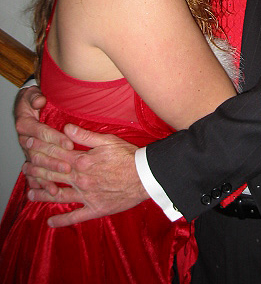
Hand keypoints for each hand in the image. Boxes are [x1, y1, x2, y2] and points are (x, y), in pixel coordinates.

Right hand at [14, 86, 73, 193]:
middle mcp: (24, 139)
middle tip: (69, 165)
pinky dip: (40, 183)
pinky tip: (50, 191)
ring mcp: (26, 150)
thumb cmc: (33, 99)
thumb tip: (39, 100)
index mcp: (25, 124)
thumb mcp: (32, 94)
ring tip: (62, 179)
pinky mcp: (30, 158)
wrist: (26, 105)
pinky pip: (33, 173)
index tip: (69, 144)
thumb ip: (35, 96)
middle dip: (54, 159)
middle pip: (39, 151)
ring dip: (48, 173)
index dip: (55, 138)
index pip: (41, 132)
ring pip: (36, 164)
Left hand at [25, 124, 148, 226]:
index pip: (56, 154)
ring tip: (30, 193)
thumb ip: (85, 135)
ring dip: (42, 194)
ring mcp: (86, 195)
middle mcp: (80, 179)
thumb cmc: (128, 156)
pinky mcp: (95, 208)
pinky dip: (62, 220)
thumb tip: (66, 128)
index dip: (41, 148)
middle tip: (25, 168)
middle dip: (37, 170)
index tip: (29, 145)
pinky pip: (75, 216)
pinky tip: (50, 222)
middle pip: (53, 174)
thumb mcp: (107, 140)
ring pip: (59, 195)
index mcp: (82, 161)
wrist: (145, 176)